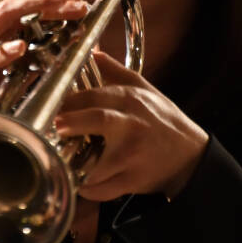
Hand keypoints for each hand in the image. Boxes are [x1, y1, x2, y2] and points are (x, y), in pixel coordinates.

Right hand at [0, 0, 88, 118]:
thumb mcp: (6, 65)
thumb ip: (27, 51)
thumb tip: (62, 42)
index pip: (23, 6)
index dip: (51, 2)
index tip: (77, 1)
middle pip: (18, 5)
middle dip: (50, 1)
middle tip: (79, 4)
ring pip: (5, 16)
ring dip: (36, 11)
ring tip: (61, 10)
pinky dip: (4, 51)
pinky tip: (19, 48)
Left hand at [53, 50, 208, 201]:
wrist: (192, 156)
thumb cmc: (164, 121)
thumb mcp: (146, 90)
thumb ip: (117, 72)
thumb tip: (95, 53)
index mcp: (131, 101)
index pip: (94, 96)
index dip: (68, 102)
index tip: (49, 108)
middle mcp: (132, 125)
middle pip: (98, 119)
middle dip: (71, 122)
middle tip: (53, 128)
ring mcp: (133, 154)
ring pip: (98, 161)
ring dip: (75, 165)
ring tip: (58, 162)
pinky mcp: (134, 179)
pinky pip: (104, 188)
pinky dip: (89, 189)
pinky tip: (80, 184)